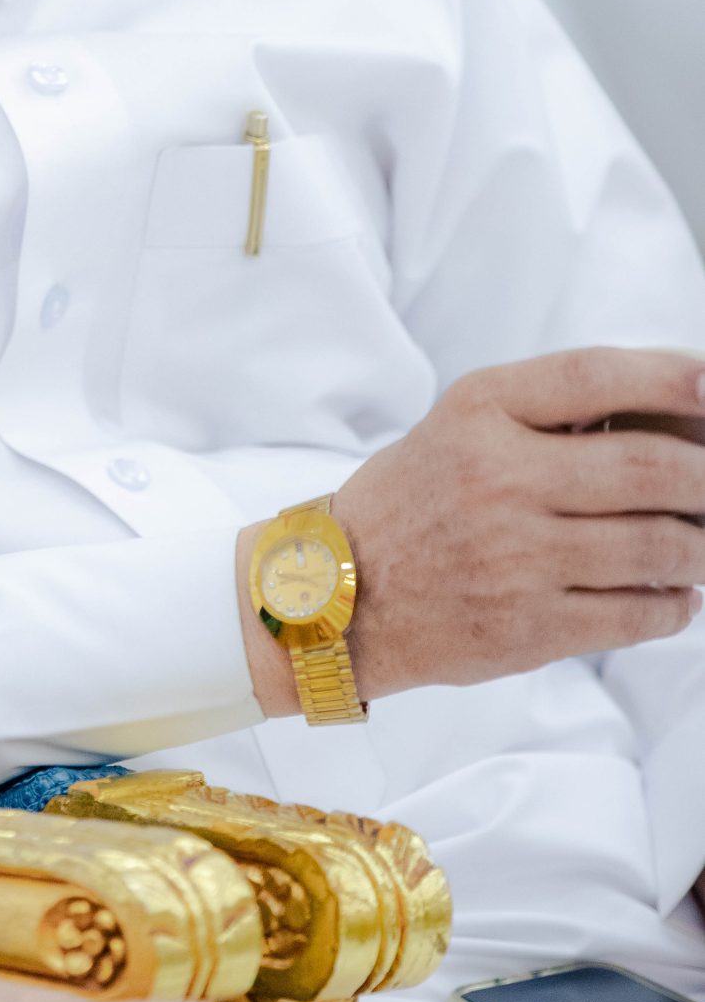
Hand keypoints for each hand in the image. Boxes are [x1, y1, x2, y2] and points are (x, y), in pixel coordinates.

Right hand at [330, 347, 704, 698]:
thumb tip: (669, 414)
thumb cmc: (412, 503)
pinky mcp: (528, 626)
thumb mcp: (460, 427)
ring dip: (702, 547)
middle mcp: (499, 478)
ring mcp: (517, 556)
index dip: (671, 377)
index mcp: (480, 413)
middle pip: (649, 468)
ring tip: (704, 545)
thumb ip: (546, 412)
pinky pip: (636, 614)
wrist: (333, 594)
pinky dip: (674, 605)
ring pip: (657, 547)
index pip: (595, 376)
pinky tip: (676, 595)